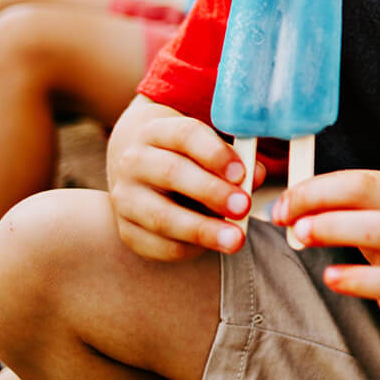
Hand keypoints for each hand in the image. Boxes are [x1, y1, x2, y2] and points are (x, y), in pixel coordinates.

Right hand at [106, 111, 263, 261]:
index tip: (242, 174)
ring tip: (236, 239)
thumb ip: (236, 161)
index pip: (185, 135)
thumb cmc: (189, 159)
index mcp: (157, 131)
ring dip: (202, 229)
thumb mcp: (209, 150)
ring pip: (161, 216)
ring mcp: (124, 197)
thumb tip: (255, 176)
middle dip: (211, 192)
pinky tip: (213, 247)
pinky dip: (188, 248)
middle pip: (171, 173)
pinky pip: (157, 244)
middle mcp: (134, 161)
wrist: (141, 173)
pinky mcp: (125, 230)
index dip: (214, 154)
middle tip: (244, 207)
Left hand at [273, 170, 379, 337]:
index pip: (356, 179)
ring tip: (303, 234)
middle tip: (286, 215)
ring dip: (334, 227)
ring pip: (379, 229)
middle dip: (317, 198)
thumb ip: (354, 209)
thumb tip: (299, 206)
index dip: (313, 188)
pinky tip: (332, 277)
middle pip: (365, 192)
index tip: (285, 203)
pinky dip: (354, 278)